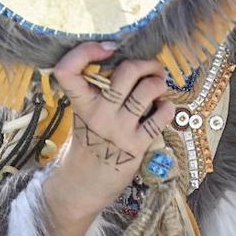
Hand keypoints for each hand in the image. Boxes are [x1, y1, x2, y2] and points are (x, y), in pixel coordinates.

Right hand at [42, 42, 174, 235]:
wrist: (83, 186)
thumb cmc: (88, 143)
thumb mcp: (83, 114)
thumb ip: (98, 91)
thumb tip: (129, 61)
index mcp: (80, 103)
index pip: (68, 69)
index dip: (85, 51)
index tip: (107, 49)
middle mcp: (98, 113)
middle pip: (127, 71)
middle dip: (146, 64)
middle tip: (151, 68)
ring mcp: (118, 129)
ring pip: (147, 90)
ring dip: (159, 83)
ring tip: (159, 87)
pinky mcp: (136, 145)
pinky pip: (160, 116)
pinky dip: (167, 107)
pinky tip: (164, 108)